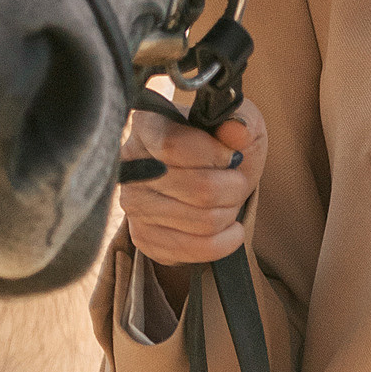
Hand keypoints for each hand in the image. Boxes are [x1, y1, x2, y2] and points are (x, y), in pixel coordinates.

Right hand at [115, 98, 267, 269]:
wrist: (211, 181)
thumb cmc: (222, 147)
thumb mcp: (238, 125)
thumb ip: (240, 122)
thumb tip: (237, 130)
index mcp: (147, 125)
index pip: (173, 145)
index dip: (213, 155)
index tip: (233, 156)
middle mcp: (130, 165)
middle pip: (197, 188)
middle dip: (233, 188)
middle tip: (237, 182)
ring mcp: (132, 204)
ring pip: (202, 221)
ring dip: (230, 214)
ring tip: (230, 203)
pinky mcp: (142, 236)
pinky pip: (193, 249)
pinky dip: (224, 242)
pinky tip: (228, 229)